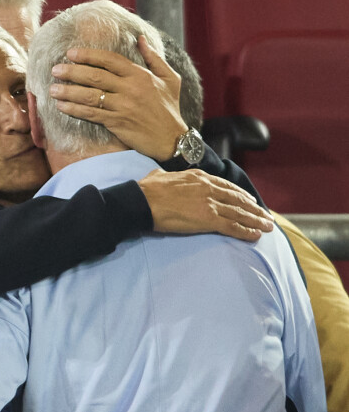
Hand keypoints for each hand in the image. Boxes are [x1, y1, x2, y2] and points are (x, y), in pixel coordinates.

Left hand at [49, 36, 186, 160]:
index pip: (109, 59)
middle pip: (95, 76)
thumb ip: (153, 58)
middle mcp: (129, 88)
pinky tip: (62, 107)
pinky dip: (75, 110)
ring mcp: (122, 106)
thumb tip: (140, 39)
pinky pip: (91, 114)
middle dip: (72, 72)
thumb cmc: (169, 109)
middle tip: (55, 70)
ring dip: (68, 92)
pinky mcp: (117, 123)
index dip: (88, 55)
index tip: (71, 53)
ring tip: (52, 89)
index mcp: (139, 75)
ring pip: (90, 95)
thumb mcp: (169, 79)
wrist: (171, 139)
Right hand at [140, 168, 273, 240]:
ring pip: (239, 212)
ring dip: (256, 220)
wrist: (142, 201)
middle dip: (254, 208)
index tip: (250, 201)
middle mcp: (208, 188)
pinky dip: (245, 231)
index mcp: (199, 177)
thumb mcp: (159, 176)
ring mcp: (209, 203)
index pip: (226, 186)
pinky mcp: (207, 219)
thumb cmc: (147, 190)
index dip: (241, 195)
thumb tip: (160, 177)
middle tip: (266, 216)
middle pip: (237, 199)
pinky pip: (231, 226)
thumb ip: (166, 177)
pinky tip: (255, 235)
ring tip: (268, 227)